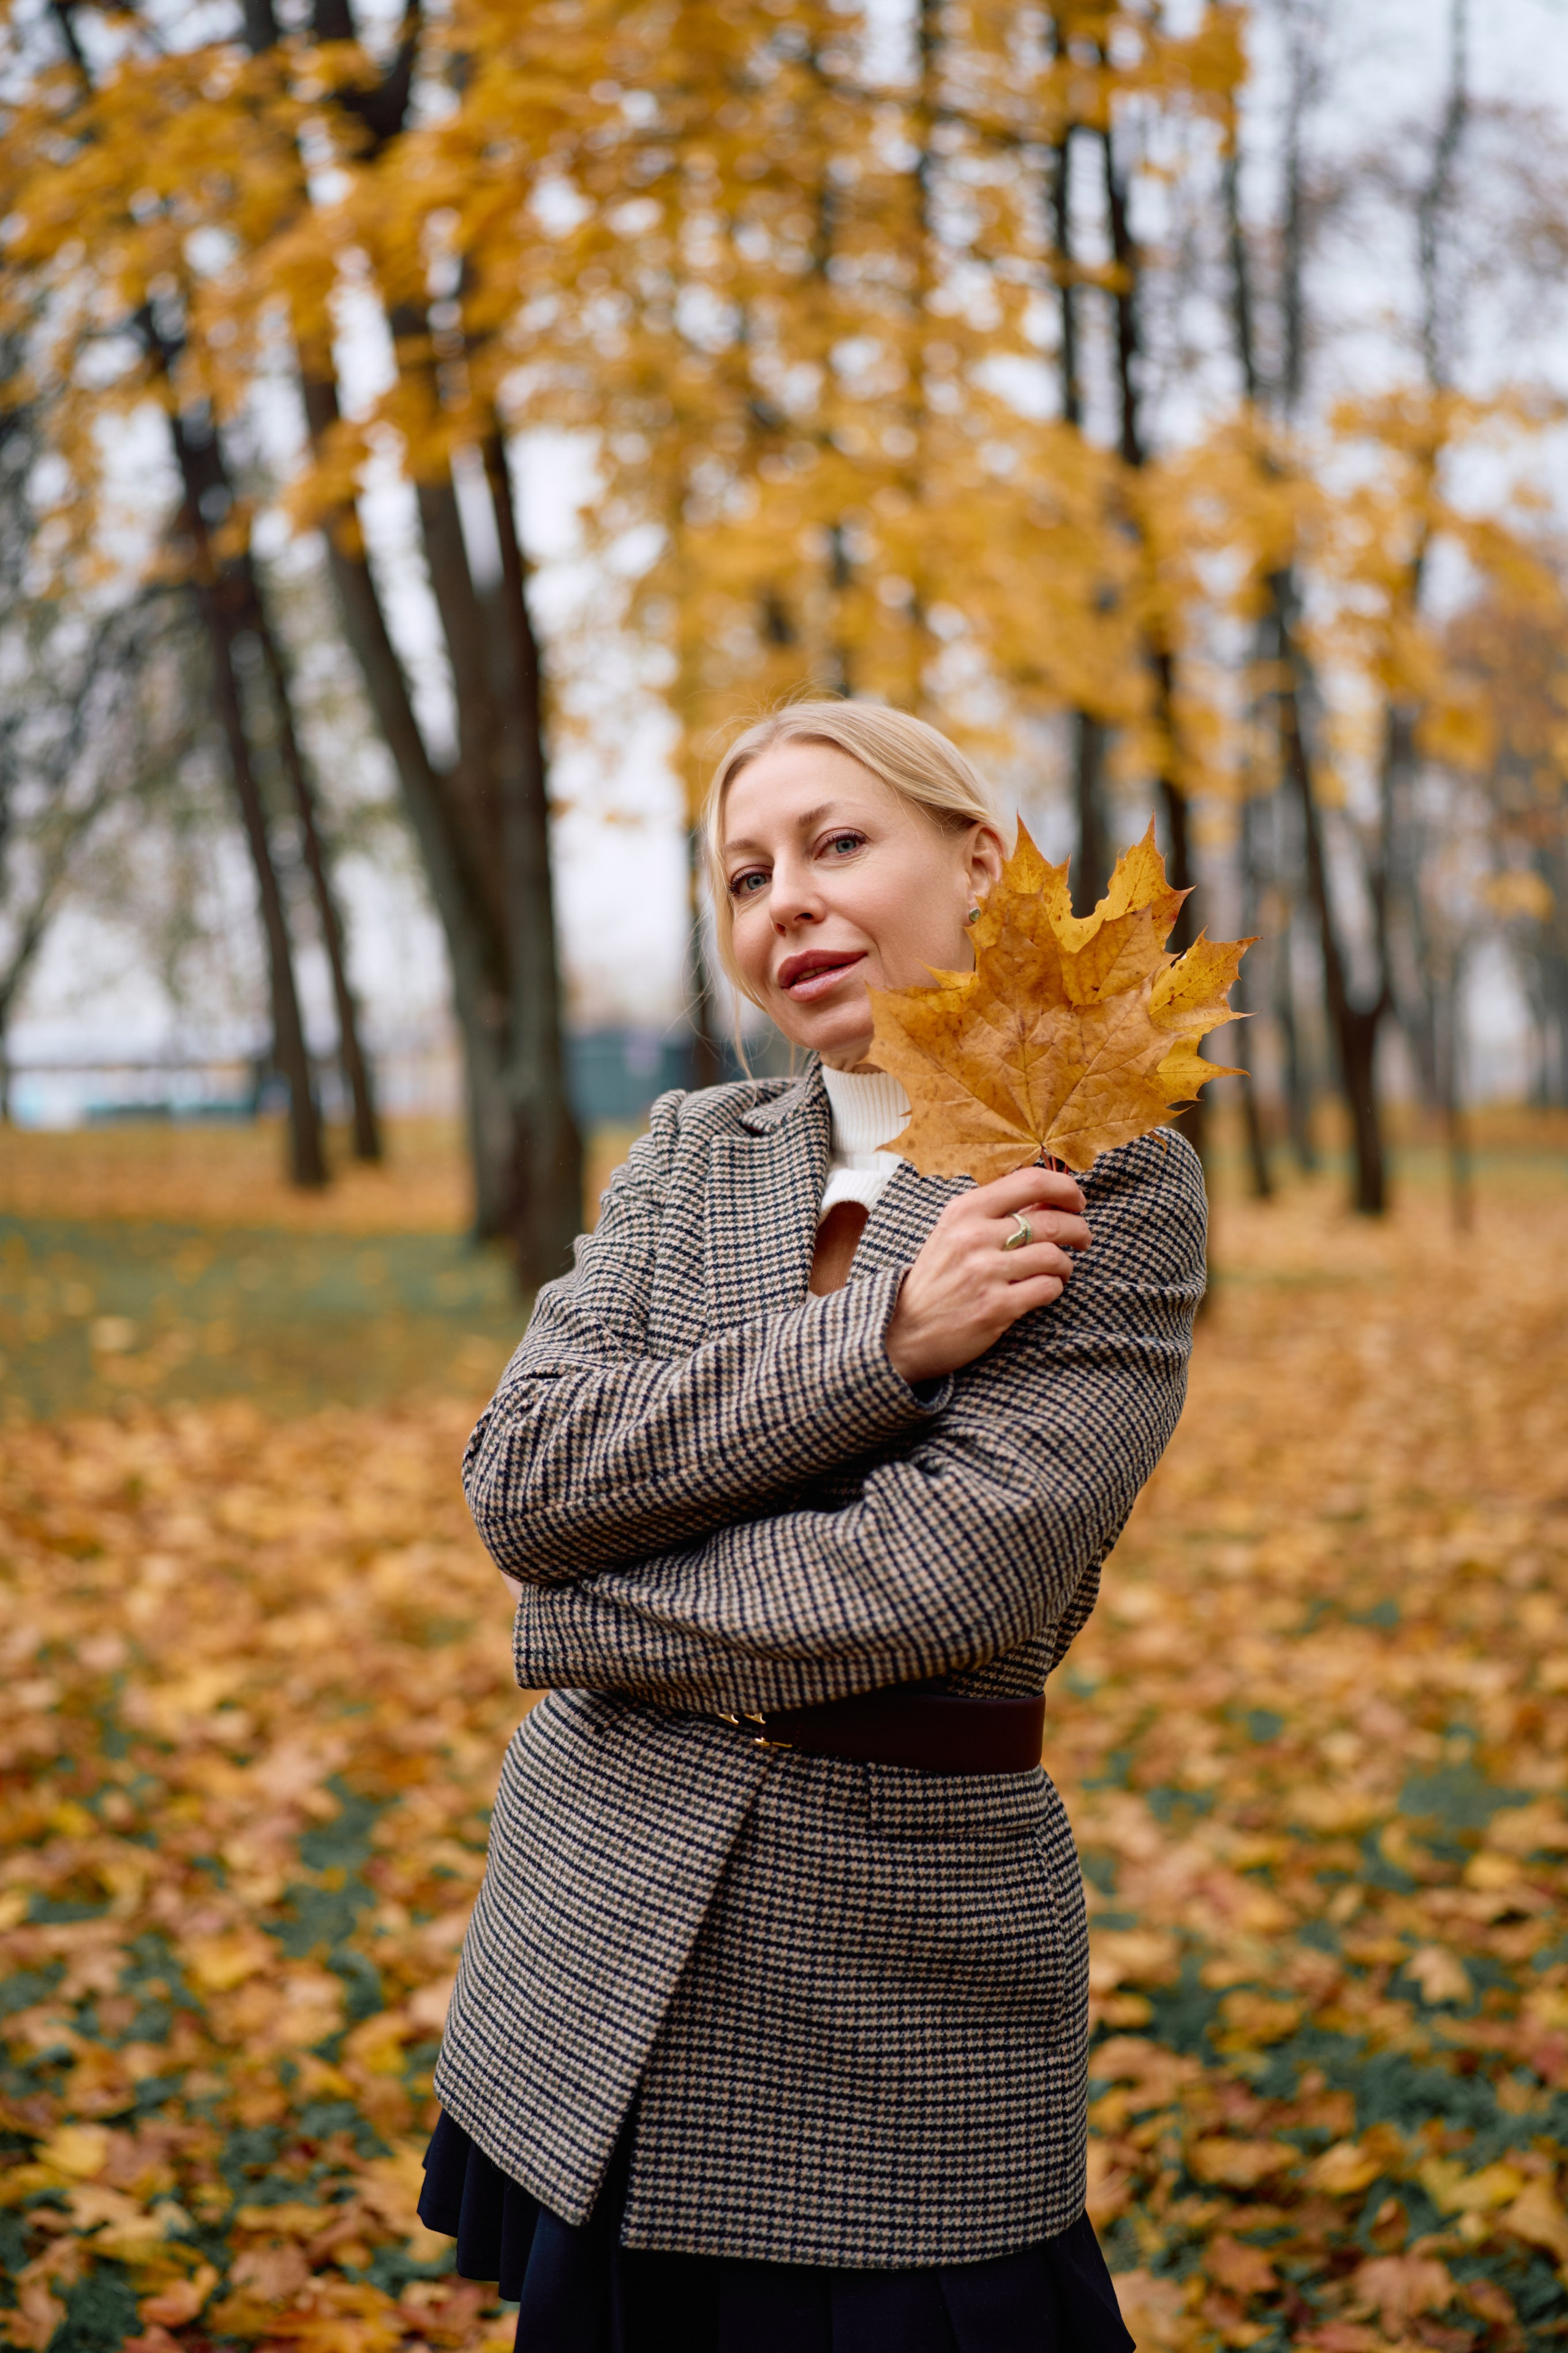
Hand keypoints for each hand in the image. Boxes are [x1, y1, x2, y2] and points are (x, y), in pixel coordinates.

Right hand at [885, 1165, 1089, 1385]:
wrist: (904, 1330)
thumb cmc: (937, 1278)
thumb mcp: (955, 1233)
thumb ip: (997, 1213)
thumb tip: (1052, 1196)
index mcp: (964, 1210)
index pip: (1030, 1180)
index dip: (1065, 1188)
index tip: (1076, 1201)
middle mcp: (974, 1236)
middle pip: (1052, 1220)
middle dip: (1079, 1229)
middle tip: (1082, 1238)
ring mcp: (985, 1272)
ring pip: (1055, 1256)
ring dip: (1066, 1264)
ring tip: (1060, 1270)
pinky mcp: (996, 1307)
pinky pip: (1048, 1289)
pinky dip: (1055, 1288)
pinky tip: (1044, 1290)